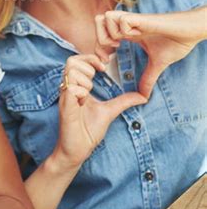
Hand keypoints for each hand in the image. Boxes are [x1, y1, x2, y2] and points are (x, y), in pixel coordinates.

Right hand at [54, 54, 146, 168]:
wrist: (77, 150)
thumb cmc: (88, 132)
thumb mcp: (110, 111)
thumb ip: (123, 101)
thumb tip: (143, 96)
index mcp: (77, 86)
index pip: (77, 60)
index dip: (90, 58)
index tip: (104, 65)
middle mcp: (69, 88)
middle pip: (72, 61)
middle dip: (88, 65)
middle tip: (97, 76)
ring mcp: (65, 96)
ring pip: (71, 71)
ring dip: (84, 79)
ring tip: (88, 93)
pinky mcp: (64, 105)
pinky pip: (71, 88)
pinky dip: (81, 92)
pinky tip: (83, 103)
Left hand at [95, 9, 205, 97]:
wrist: (191, 31)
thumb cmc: (176, 41)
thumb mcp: (158, 63)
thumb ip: (148, 77)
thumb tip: (144, 97)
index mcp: (128, 32)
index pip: (102, 34)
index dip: (99, 47)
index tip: (107, 61)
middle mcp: (127, 24)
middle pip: (98, 20)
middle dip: (99, 40)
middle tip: (110, 54)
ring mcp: (133, 19)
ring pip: (106, 17)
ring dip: (110, 33)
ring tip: (122, 43)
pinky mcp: (140, 18)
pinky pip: (121, 20)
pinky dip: (124, 29)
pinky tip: (136, 36)